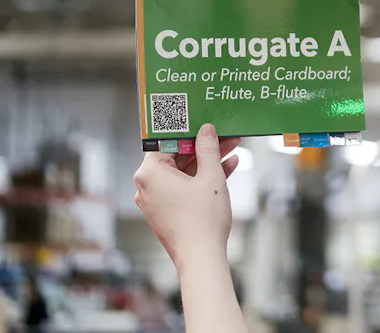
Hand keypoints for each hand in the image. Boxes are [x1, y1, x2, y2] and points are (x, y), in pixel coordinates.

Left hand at [134, 124, 240, 269]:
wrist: (201, 258)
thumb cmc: (202, 219)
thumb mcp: (210, 177)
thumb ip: (208, 149)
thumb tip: (205, 130)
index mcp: (150, 172)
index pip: (166, 141)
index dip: (188, 130)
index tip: (204, 122)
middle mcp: (147, 185)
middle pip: (177, 156)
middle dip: (204, 146)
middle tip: (225, 136)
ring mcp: (156, 200)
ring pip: (184, 172)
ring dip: (208, 162)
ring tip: (232, 150)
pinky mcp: (167, 211)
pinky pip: (184, 186)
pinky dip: (202, 178)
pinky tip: (227, 168)